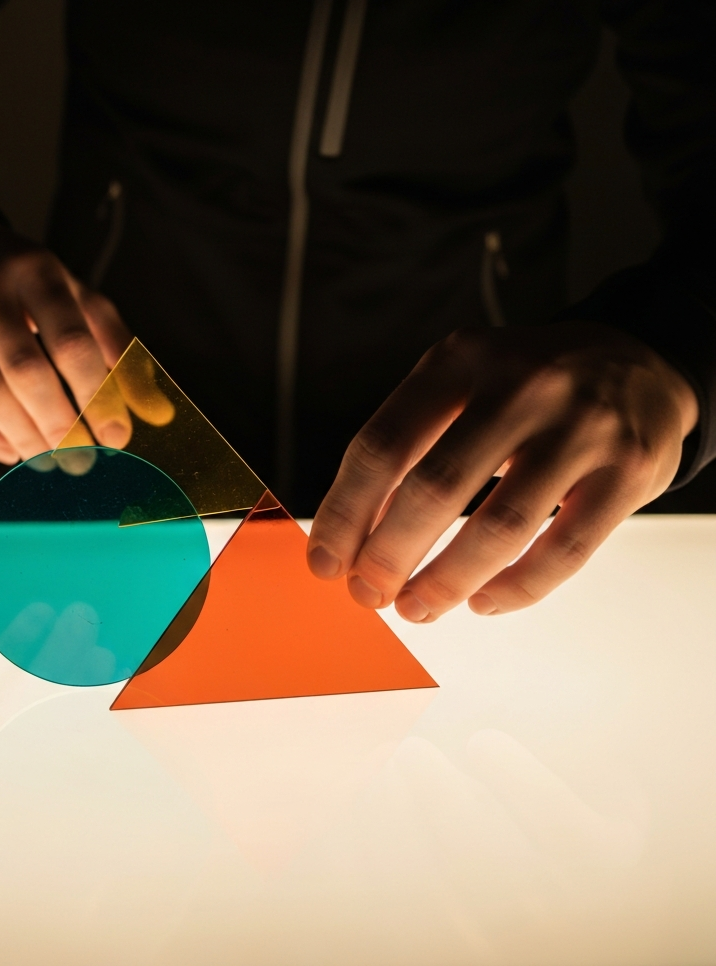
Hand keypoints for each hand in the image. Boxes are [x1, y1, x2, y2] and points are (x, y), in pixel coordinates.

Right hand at [0, 214, 132, 463]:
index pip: (73, 342)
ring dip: (24, 437)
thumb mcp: (72, 290)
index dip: (98, 396)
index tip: (116, 435)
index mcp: (37, 271)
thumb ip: (115, 345)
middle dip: (61, 427)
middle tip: (82, 458)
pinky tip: (8, 450)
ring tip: (50, 459)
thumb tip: (154, 411)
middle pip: (28, 373)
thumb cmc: (16, 274)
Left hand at [307, 322, 698, 619]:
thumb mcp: (460, 382)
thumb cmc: (526, 386)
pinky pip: (563, 549)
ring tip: (417, 607)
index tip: (326, 561)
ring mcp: (581, 427)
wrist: (639, 361)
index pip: (383, 445)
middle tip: (368, 592)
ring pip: (499, 527)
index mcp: (460, 359)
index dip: (345, 512)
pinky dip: (515, 588)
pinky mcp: (628, 471)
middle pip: (434, 488)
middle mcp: (521, 385)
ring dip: (446, 581)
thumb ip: (408, 442)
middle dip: (388, 555)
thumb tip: (351, 531)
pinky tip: (483, 601)